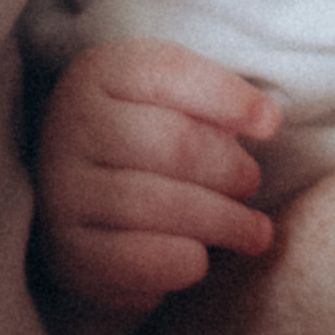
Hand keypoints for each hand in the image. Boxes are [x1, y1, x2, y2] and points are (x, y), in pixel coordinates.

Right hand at [33, 41, 279, 312]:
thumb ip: (214, 97)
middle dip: (231, 170)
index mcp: (98, 73)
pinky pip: (143, 260)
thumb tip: (265, 120)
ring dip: (225, 223)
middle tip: (252, 184)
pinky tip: (201, 257)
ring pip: (163, 206)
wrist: (85, 206)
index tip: (270, 125)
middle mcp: (71, 125)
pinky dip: (186, 261)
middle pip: (175, 145)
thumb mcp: (170, 99)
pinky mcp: (71, 252)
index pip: (169, 73)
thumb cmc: (147, 141)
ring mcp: (64, 190)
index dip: (228, 98)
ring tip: (253, 231)